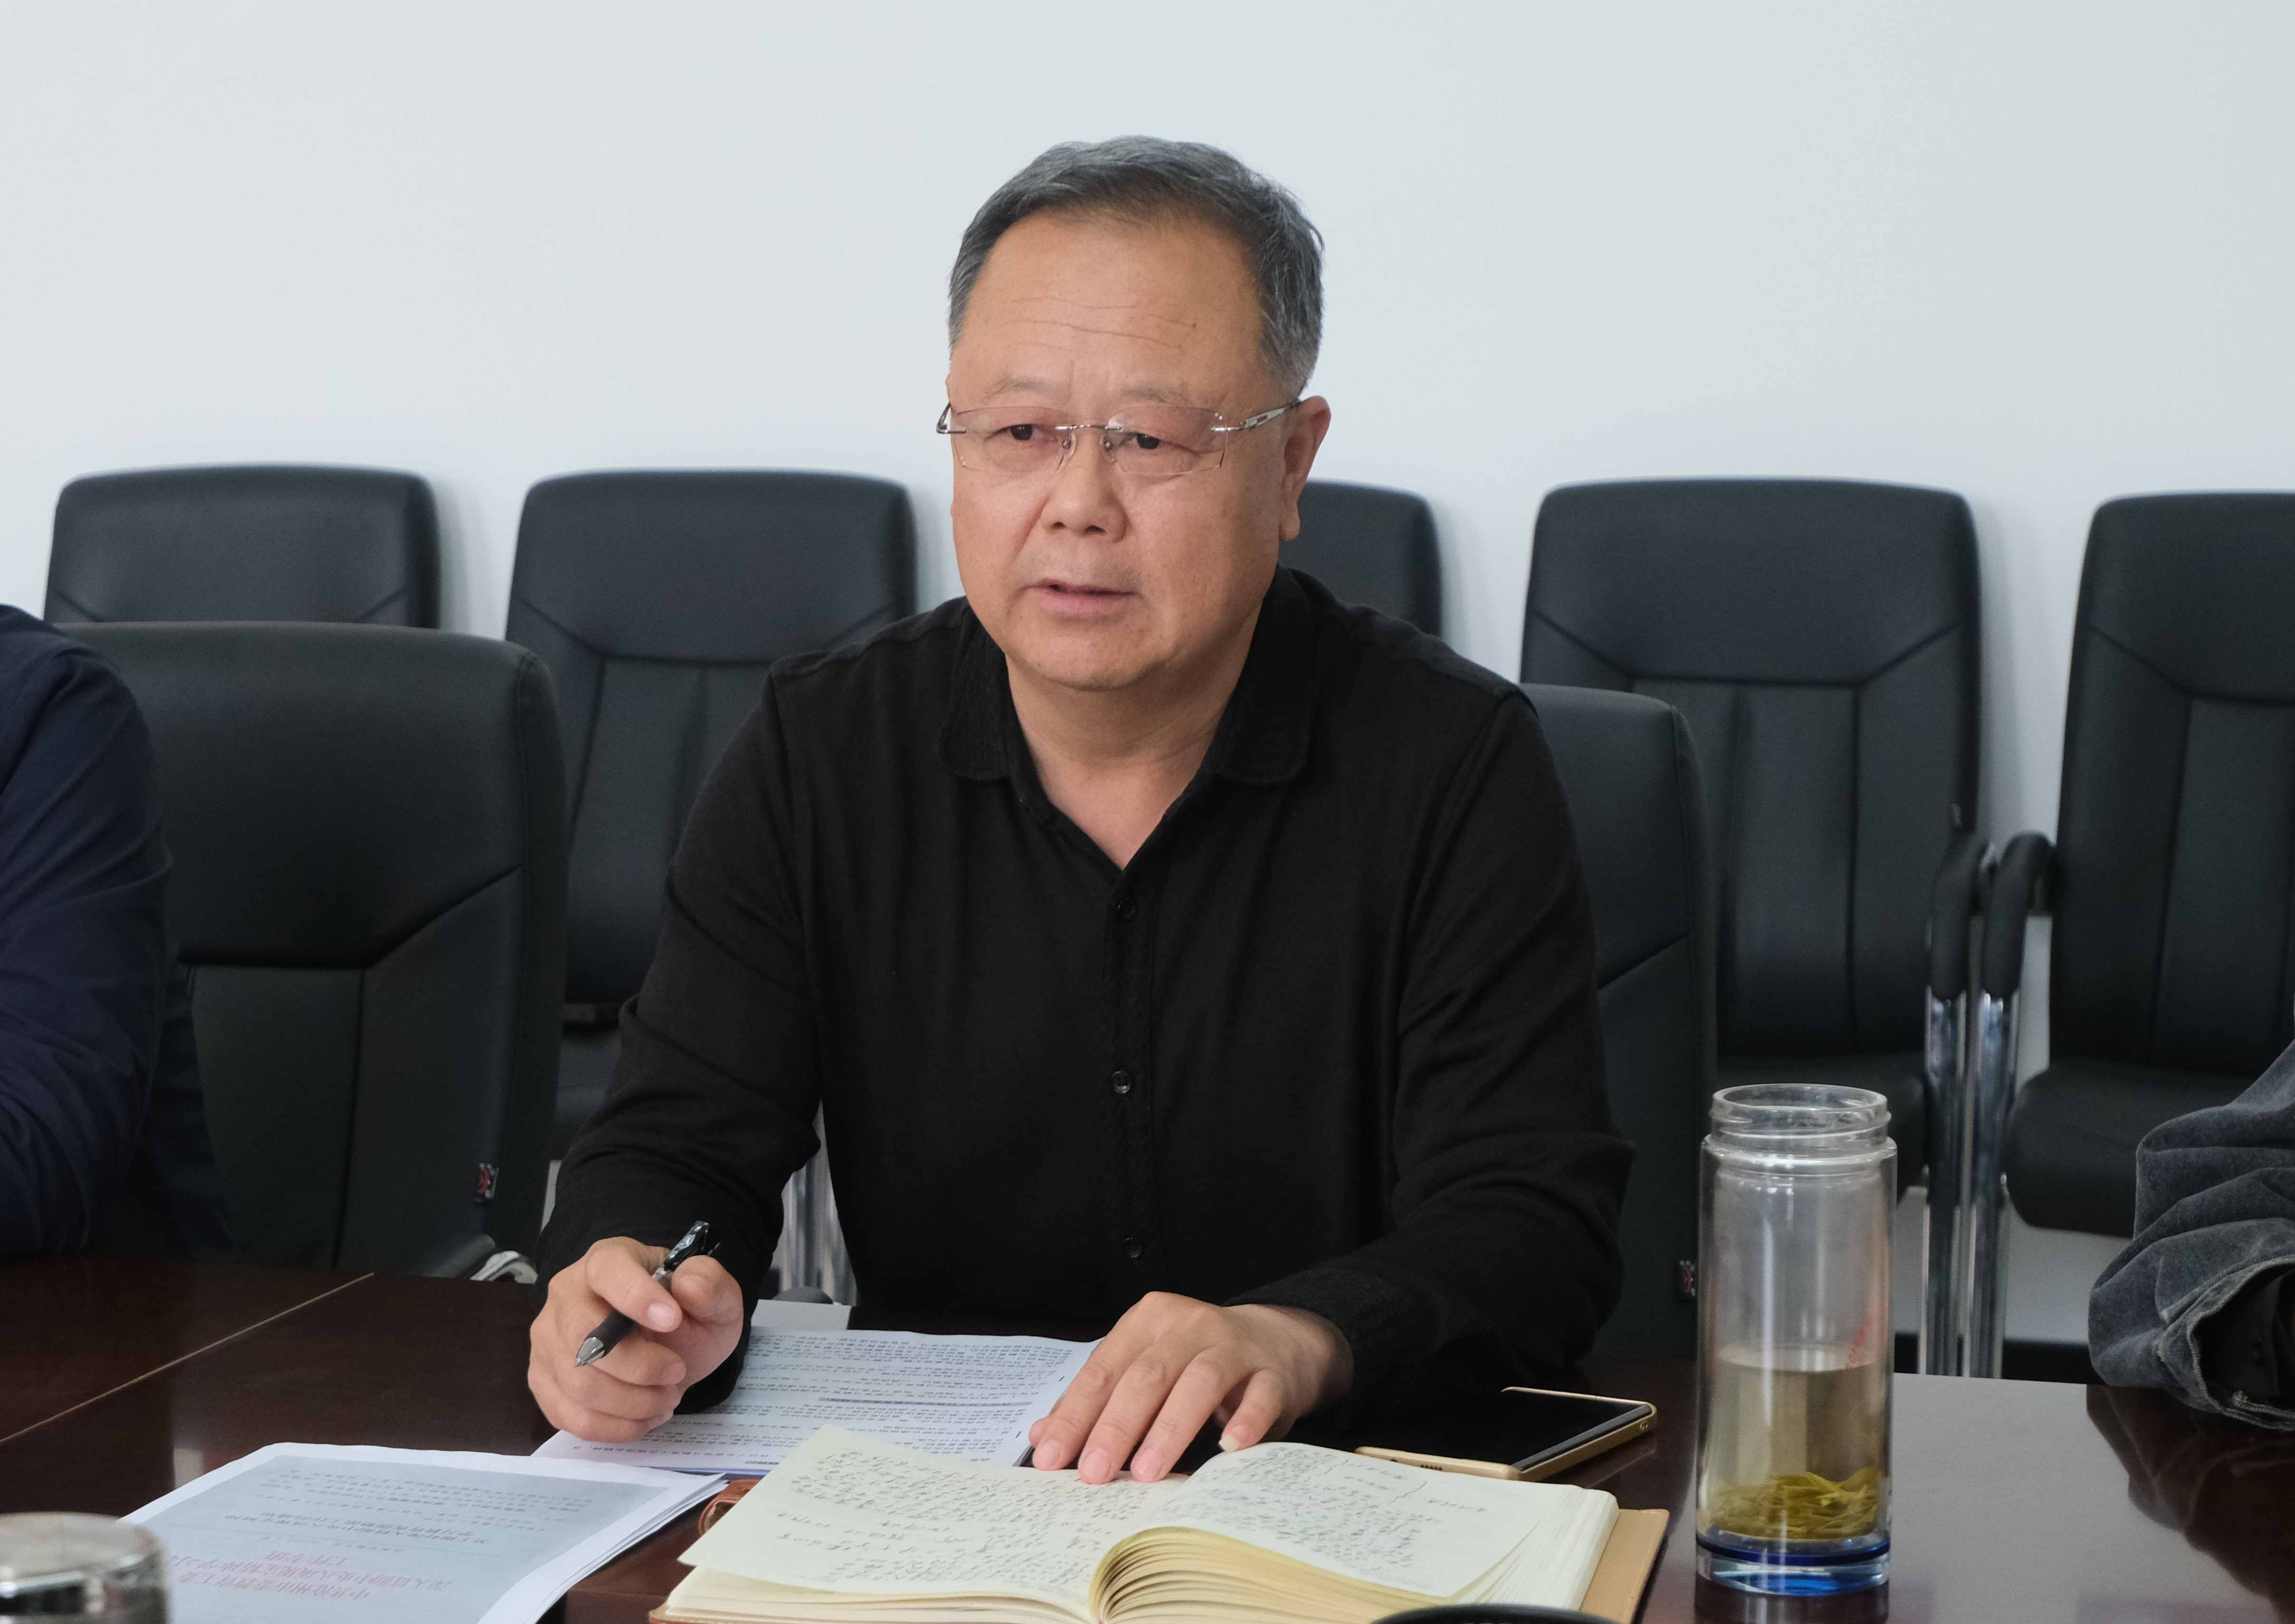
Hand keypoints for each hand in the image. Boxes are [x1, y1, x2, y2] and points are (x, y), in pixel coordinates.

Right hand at [528, 1236, 743, 1440]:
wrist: (668, 1347)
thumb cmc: (685, 1315)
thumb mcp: (715, 1296)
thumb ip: (710, 1285)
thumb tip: (687, 1286)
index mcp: (608, 1260)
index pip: (608, 1270)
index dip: (637, 1296)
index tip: (673, 1321)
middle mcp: (566, 1295)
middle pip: (585, 1339)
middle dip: (640, 1368)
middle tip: (677, 1372)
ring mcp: (547, 1340)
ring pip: (578, 1385)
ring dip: (633, 1403)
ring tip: (666, 1397)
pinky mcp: (543, 1381)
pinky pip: (570, 1416)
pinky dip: (615, 1426)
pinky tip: (643, 1416)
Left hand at [1028, 1293, 1351, 1483]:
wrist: (1276, 1341)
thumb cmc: (1195, 1362)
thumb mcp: (1144, 1369)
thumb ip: (1099, 1400)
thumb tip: (1044, 1436)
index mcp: (1148, 1321)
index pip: (1103, 1370)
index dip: (1075, 1415)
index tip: (1050, 1458)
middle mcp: (1189, 1325)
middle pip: (1146, 1375)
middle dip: (1116, 1427)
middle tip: (1093, 1474)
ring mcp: (1234, 1346)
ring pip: (1199, 1382)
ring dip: (1170, 1429)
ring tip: (1146, 1472)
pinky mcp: (1272, 1372)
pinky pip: (1260, 1396)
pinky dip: (1245, 1422)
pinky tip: (1229, 1448)